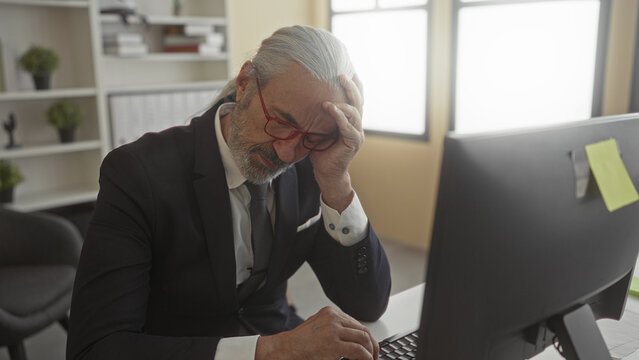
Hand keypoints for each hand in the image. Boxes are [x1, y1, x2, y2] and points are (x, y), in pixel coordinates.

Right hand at [255, 306, 378, 359]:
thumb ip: (333, 328)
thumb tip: (352, 339)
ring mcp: (333, 330)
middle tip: (374, 355)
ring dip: (371, 352)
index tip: (370, 346)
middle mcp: (333, 318)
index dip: (366, 336)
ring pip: (364, 339)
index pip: (356, 323)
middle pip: (362, 330)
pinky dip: (366, 357)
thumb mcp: (317, 327)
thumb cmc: (298, 343)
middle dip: (372, 344)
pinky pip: (358, 351)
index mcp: (330, 312)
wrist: (284, 349)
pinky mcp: (333, 344)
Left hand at [310, 74, 364, 212]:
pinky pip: (347, 127)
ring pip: (355, 112)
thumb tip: (305, 100)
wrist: (326, 173)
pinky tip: (330, 107)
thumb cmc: (322, 151)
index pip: (357, 99)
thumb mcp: (320, 129)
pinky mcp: (353, 143)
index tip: (349, 70)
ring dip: (343, 101)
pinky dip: (339, 116)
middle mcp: (357, 126)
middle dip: (352, 87)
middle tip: (342, 74)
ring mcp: (357, 134)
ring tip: (333, 91)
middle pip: (359, 101)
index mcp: (351, 121)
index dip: (355, 85)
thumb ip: (320, 116)